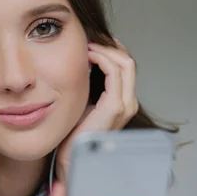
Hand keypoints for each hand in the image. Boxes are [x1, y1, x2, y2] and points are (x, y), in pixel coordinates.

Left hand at [56, 40, 138, 181]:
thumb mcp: (78, 103)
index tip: (89, 40)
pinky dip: (102, 58)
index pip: (123, 65)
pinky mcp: (114, 108)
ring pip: (125, 63)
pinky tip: (87, 54)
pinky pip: (115, 72)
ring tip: (87, 43)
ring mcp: (124, 105)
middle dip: (108, 44)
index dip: (108, 49)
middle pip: (127, 60)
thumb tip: (72, 64)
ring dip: (106, 48)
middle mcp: (127, 102)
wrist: (69, 159)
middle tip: (88, 36)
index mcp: (120, 101)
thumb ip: (83, 87)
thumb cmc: (70, 134)